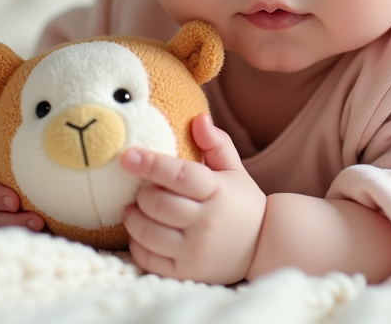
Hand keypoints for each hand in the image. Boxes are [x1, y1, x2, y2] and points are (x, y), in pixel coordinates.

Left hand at [121, 114, 266, 284]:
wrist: (263, 247)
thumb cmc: (242, 203)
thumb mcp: (235, 170)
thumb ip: (216, 144)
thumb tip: (199, 118)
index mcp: (218, 191)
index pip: (180, 175)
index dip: (151, 164)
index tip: (127, 156)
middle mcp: (207, 222)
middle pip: (158, 204)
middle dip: (141, 194)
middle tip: (140, 190)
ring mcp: (196, 251)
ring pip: (148, 232)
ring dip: (133, 219)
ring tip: (134, 210)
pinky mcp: (186, 273)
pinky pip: (149, 259)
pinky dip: (137, 245)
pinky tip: (141, 234)